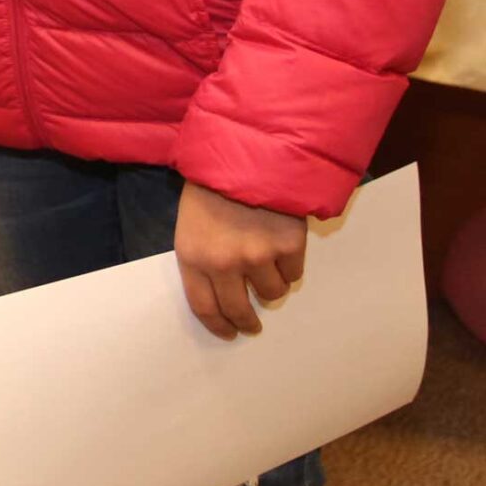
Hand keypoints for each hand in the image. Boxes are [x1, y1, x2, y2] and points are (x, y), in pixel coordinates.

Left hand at [173, 180, 308, 339]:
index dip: (219, 325)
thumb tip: (222, 295)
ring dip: (271, 285)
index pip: (204, 307)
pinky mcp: (289, 245)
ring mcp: (258, 255)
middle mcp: (224, 262)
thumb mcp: (191, 224)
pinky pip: (294, 274)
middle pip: (239, 310)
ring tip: (267, 264)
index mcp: (192, 256)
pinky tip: (282, 246)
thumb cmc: (212, 187)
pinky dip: (290, 266)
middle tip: (253, 324)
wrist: (246, 153)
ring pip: (273, 294)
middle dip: (247, 322)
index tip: (229, 332)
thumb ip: (202, 259)